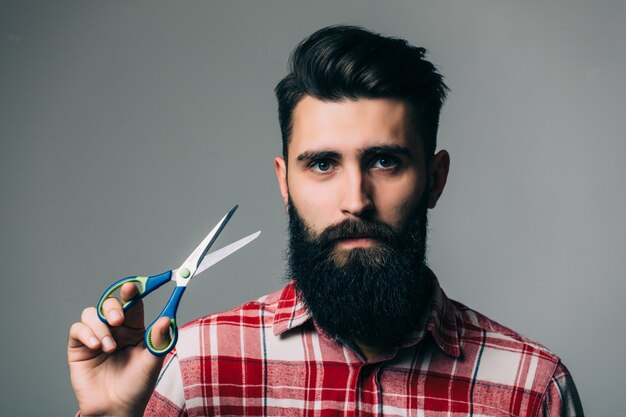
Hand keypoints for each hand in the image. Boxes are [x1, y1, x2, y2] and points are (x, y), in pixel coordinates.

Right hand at [68, 283, 170, 416]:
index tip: (132, 287)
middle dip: (113, 307)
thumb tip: (167, 318)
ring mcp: (96, 337)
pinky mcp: (79, 348)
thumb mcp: (152, 361)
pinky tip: (96, 346)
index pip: (132, 303)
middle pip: (110, 303)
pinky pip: (77, 329)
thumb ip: (158, 340)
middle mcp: (115, 329)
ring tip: (109, 347)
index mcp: (134, 328)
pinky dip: (86, 333)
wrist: (117, 408)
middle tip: (118, 320)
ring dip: (100, 327)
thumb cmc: (137, 385)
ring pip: (92, 313)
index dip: (132, 292)